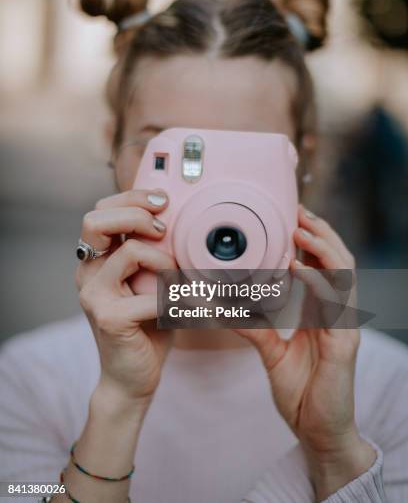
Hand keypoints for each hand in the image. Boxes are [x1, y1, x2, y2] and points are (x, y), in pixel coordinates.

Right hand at [76, 189, 175, 405]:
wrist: (133, 378)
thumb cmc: (146, 327)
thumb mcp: (150, 282)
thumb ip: (154, 254)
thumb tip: (183, 221)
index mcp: (96, 260)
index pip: (101, 211)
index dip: (131, 198)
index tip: (163, 201)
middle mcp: (87, 273)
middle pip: (96, 220)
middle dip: (136, 213)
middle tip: (164, 229)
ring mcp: (94, 295)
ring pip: (129, 250)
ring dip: (165, 259)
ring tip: (179, 279)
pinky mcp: (109, 318)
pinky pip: (153, 294)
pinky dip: (181, 298)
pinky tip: (195, 307)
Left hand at [235, 205, 375, 499]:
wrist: (318, 433)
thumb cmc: (301, 392)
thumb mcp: (272, 352)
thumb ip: (253, 327)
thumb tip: (225, 305)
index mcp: (323, 313)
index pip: (323, 266)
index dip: (310, 240)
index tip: (290, 218)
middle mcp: (337, 313)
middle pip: (338, 260)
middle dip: (319, 232)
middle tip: (296, 210)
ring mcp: (344, 326)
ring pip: (344, 273)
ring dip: (322, 246)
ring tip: (300, 227)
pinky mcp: (344, 343)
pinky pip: (335, 303)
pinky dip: (318, 280)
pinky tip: (298, 266)